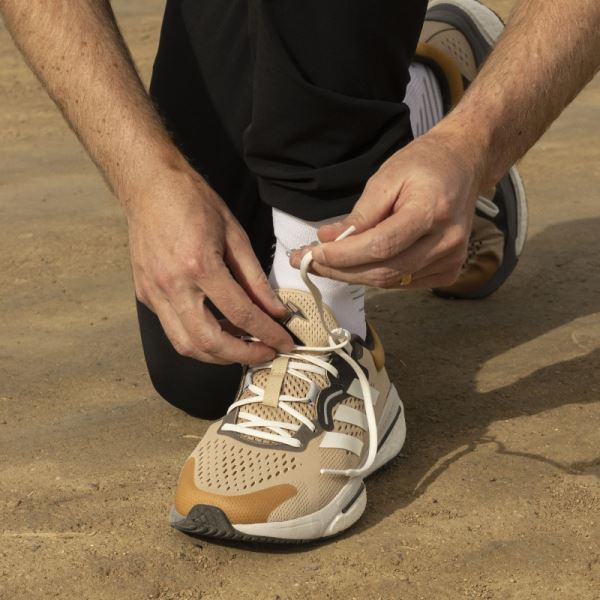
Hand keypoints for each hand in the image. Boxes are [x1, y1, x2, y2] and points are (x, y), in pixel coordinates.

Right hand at [127, 166, 292, 364]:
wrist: (148, 187)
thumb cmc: (194, 202)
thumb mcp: (235, 234)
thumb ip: (255, 278)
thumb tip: (275, 310)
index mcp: (199, 265)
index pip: (240, 314)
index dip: (267, 334)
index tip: (284, 343)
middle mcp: (172, 285)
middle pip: (208, 342)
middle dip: (242, 356)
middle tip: (265, 353)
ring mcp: (154, 293)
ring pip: (186, 345)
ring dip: (218, 355)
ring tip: (243, 347)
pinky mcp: (145, 295)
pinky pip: (173, 330)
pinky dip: (198, 339)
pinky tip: (218, 331)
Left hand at [290, 128, 483, 288]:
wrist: (463, 166)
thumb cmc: (424, 165)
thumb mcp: (387, 177)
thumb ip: (359, 214)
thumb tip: (328, 239)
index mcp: (431, 211)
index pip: (380, 246)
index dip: (343, 256)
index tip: (313, 253)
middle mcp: (446, 242)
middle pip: (384, 271)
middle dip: (340, 270)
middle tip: (309, 262)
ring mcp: (451, 260)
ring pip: (390, 282)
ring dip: (352, 275)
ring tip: (325, 263)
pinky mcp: (449, 271)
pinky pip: (403, 283)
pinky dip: (375, 276)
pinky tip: (356, 264)